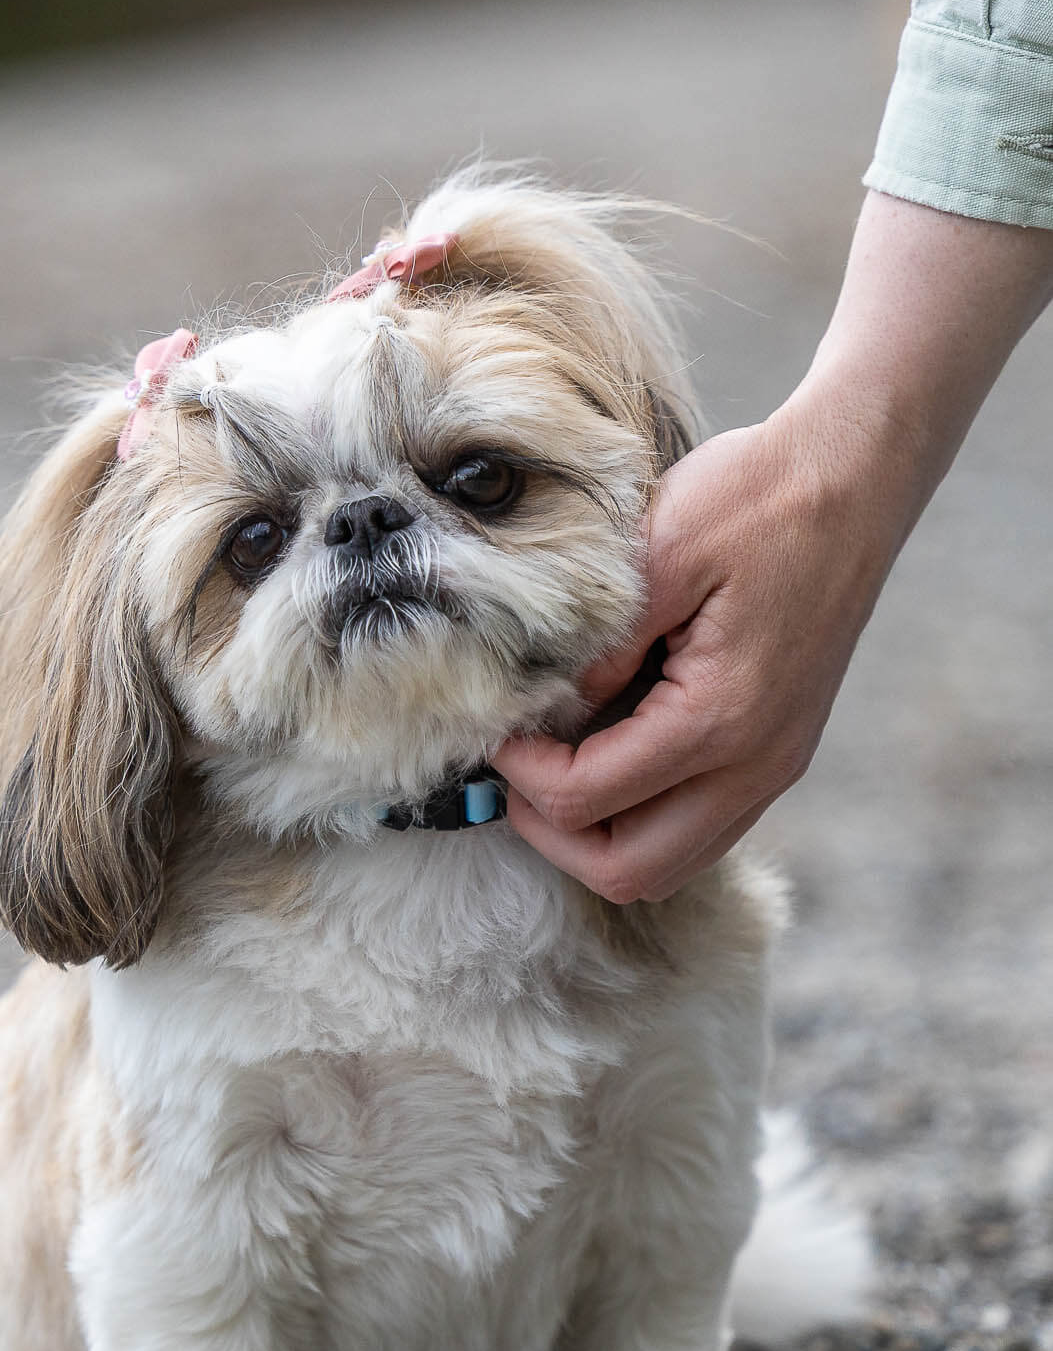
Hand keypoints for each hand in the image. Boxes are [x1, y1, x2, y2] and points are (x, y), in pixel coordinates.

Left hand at [497, 191, 1052, 903]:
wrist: (853, 479)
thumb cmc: (754, 499)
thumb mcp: (658, 550)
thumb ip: (599, 645)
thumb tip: (551, 709)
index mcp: (719, 719)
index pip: (587, 800)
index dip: (522, 775)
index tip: (496, 726)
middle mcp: (755, 764)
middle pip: (631, 871)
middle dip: (553, 833)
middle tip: (516, 768)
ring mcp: (774, 766)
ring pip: (669, 862)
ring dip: (600, 834)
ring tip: (556, 765)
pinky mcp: (779, 751)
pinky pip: (701, 826)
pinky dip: (644, 814)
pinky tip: (611, 750)